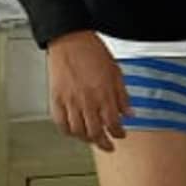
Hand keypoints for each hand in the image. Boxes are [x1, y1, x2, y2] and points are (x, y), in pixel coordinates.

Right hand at [47, 31, 131, 151]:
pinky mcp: (56, 99)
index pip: (113, 124)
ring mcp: (71, 102)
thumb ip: (123, 96)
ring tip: (91, 140)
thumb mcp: (116, 72)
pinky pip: (61, 123)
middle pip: (96, 132)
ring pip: (78, 132)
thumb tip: (129, 113)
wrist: (70, 39)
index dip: (118, 133)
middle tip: (108, 146)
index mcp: (104, 94)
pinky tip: (73, 132)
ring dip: (86, 139)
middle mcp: (88, 101)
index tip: (121, 135)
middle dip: (104, 143)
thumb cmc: (92, 50)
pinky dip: (68, 131)